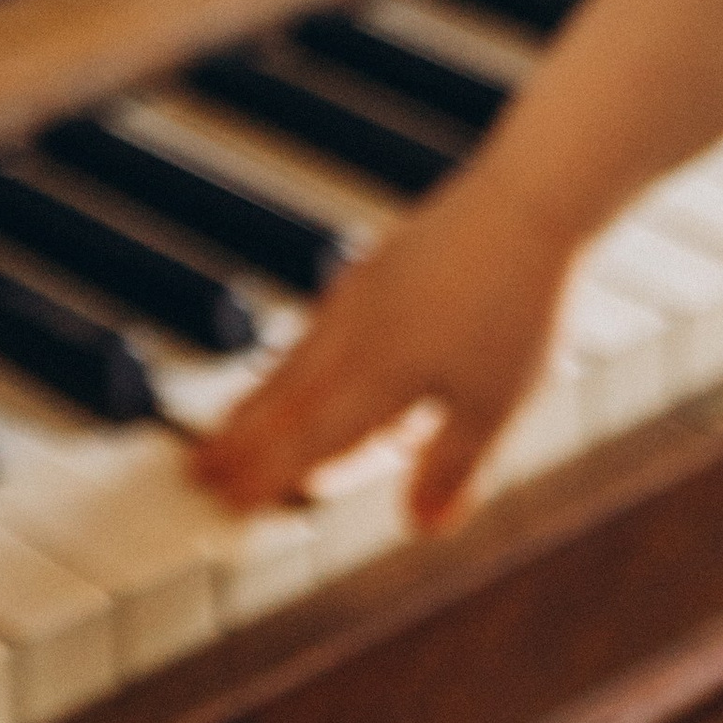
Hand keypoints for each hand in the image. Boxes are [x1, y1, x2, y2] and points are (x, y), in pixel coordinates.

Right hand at [193, 168, 571, 534]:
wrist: (530, 195)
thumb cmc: (518, 302)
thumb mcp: (498, 402)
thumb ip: (454, 465)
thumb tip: (420, 526)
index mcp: (379, 379)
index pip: (309, 442)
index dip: (267, 477)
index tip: (224, 504)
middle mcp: (358, 336)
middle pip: (286, 400)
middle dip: (240, 441)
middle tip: (193, 470)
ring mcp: (365, 292)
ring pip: (297, 357)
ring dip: (258, 397)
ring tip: (228, 423)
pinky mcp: (384, 260)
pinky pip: (321, 320)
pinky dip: (296, 350)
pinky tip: (301, 351)